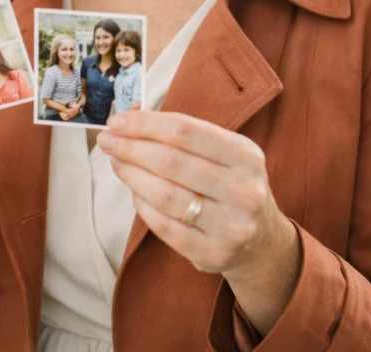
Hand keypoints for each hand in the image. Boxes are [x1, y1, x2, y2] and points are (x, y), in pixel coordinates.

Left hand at [96, 111, 292, 278]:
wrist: (263, 240)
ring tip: (116, 162)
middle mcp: (244, 190)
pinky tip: (133, 192)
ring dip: (131, 175)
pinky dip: (142, 206)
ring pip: (165, 195)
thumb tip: (130, 116)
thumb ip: (183, 135)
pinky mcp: (214, 254)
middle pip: (171, 162)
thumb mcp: (223, 153)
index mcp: (245, 155)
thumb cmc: (230, 184)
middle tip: (107, 141)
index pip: (185, 131)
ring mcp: (231, 226)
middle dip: (131, 148)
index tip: (117, 120)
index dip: (145, 124)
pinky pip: (165, 226)